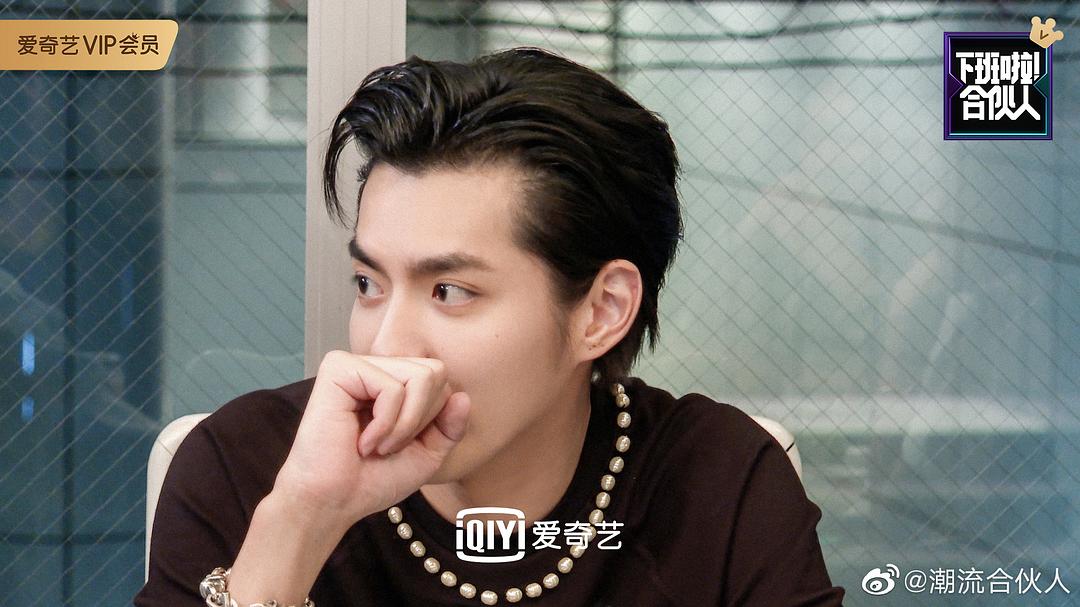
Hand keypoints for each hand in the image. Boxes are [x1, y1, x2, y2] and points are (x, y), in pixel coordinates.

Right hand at [272, 350, 470, 528]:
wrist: (332, 503)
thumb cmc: (373, 480)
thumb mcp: (428, 455)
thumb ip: (450, 427)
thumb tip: (463, 396)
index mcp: (393, 380)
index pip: (442, 380)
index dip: (433, 420)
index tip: (401, 445)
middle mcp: (375, 366)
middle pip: (435, 372)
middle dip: (421, 419)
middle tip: (389, 445)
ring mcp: (357, 363)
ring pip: (421, 377)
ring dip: (405, 425)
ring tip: (376, 445)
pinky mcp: (338, 367)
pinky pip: (392, 388)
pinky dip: (385, 424)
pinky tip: (361, 441)